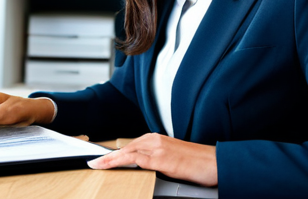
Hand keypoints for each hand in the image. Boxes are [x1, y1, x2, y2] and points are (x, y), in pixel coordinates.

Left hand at [87, 133, 217, 186]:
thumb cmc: (197, 164)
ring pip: (127, 152)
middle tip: (92, 162)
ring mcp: (158, 148)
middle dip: (108, 156)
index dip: (114, 153)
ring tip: (96, 164)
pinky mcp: (162, 158)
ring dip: (110, 159)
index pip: (130, 146)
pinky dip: (120, 161)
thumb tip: (143, 167)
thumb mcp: (173, 160)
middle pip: (126, 148)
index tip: (100, 158)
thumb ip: (157, 160)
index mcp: (158, 139)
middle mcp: (156, 140)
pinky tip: (110, 166)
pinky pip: (136, 160)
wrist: (214, 163)